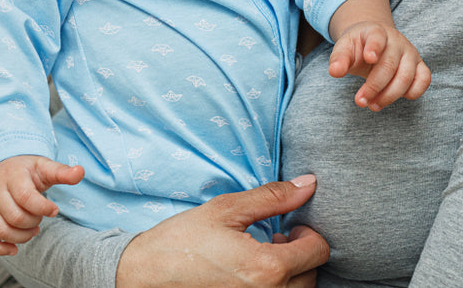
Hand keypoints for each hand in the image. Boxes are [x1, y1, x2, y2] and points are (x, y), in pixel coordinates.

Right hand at [0, 154, 83, 256]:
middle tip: (40, 219)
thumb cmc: (25, 170)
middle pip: (15, 217)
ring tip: (32, 229)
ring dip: (21, 236)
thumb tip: (81, 172)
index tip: (54, 210)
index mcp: (12, 176)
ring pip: (1, 230)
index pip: (26, 197)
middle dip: (33, 222)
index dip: (42, 208)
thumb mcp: (44, 166)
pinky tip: (14, 249)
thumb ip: (62, 172)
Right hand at [117, 176, 328, 287]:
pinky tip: (252, 274)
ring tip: (263, 257)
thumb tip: (309, 185)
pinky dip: (274, 287)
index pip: (318, 252)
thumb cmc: (183, 240)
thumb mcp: (228, 209)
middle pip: (311, 276)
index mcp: (266, 267)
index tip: (289, 226)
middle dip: (300, 255)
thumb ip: (273, 198)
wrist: (144, 275)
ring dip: (289, 274)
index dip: (309, 233)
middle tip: (275, 239)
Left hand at [327, 21, 431, 109]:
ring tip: (372, 105)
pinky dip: (413, 92)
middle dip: (374, 86)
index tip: (369, 58)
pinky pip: (424, 80)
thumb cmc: (359, 46)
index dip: (374, 47)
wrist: (376, 41)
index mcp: (376, 32)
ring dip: (389, 95)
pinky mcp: (419, 66)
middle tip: (360, 101)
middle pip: (389, 65)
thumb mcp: (345, 48)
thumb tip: (335, 72)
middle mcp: (397, 41)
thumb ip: (339, 58)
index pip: (377, 37)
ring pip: (407, 76)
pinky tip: (393, 98)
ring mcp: (410, 53)